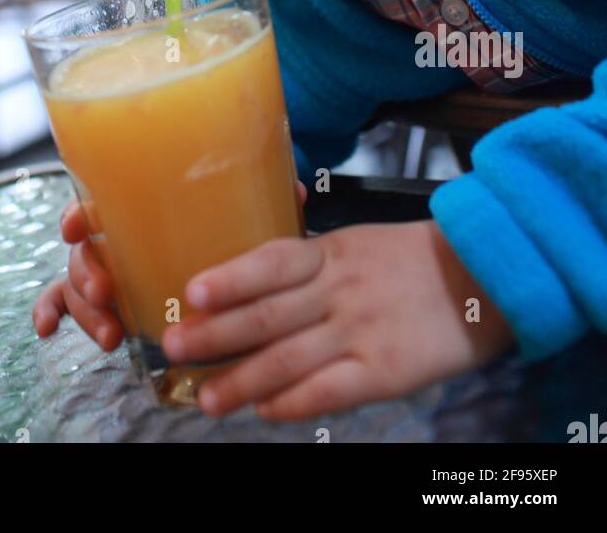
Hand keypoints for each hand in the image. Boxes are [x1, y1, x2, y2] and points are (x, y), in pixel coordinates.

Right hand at [32, 180, 308, 353]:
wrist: (220, 248)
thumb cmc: (222, 221)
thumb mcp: (247, 211)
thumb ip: (266, 200)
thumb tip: (298, 191)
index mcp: (143, 205)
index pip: (103, 200)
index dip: (83, 213)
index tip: (79, 227)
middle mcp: (117, 233)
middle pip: (86, 248)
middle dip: (85, 271)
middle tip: (104, 292)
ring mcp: (107, 266)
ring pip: (75, 281)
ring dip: (83, 307)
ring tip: (109, 334)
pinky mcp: (105, 298)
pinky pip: (65, 302)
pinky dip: (52, 312)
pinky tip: (47, 332)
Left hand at [161, 216, 516, 420]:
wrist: (482, 278)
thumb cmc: (410, 261)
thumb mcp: (355, 243)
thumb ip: (307, 261)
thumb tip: (247, 279)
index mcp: (332, 253)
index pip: (272, 261)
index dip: (230, 277)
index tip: (190, 291)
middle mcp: (341, 290)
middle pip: (268, 314)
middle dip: (216, 334)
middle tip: (173, 347)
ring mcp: (362, 331)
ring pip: (290, 358)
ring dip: (242, 380)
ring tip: (206, 397)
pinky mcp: (385, 371)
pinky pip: (330, 391)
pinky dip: (294, 403)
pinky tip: (266, 411)